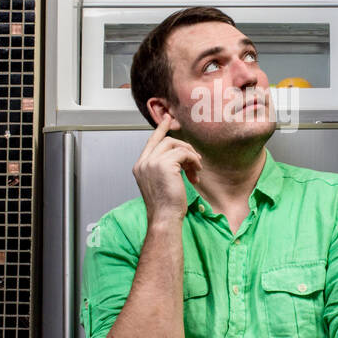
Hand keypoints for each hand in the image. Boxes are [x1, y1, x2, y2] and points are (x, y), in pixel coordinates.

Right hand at [132, 111, 202, 225]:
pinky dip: (193, 161)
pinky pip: (183, 153)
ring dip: (190, 156)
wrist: (165, 218)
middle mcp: (143, 163)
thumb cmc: (166, 207)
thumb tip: (179, 158)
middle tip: (196, 158)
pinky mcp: (164, 164)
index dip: (160, 129)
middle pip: (165, 141)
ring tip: (197, 169)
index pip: (150, 142)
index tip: (169, 119)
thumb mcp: (161, 184)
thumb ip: (164, 169)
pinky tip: (196, 173)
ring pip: (175, 145)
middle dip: (183, 146)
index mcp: (140, 167)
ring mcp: (152, 162)